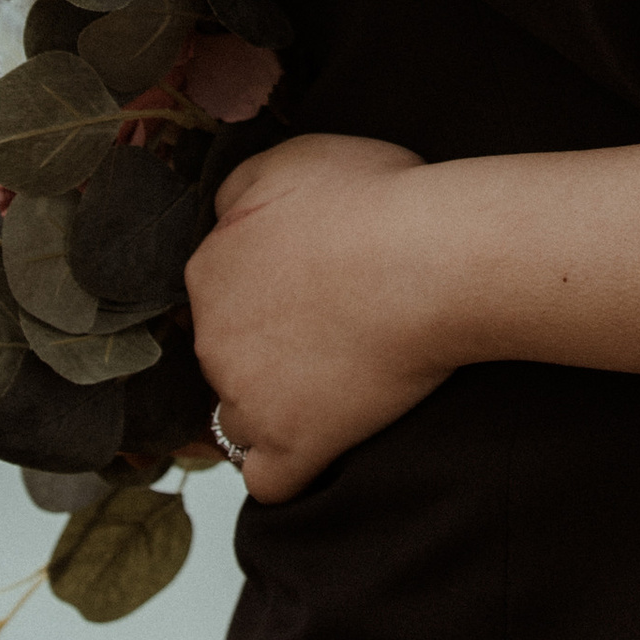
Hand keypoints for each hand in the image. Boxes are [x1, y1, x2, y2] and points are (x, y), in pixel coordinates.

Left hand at [186, 129, 441, 502]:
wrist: (428, 258)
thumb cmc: (373, 200)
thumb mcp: (291, 158)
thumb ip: (239, 189)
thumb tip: (220, 215)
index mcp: (210, 268)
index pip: (216, 293)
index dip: (264, 292)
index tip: (313, 286)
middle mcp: (212, 338)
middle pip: (224, 356)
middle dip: (264, 351)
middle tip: (334, 329)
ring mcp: (249, 398)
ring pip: (238, 417)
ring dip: (270, 408)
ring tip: (331, 387)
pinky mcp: (294, 444)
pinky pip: (269, 480)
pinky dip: (288, 470)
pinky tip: (315, 449)